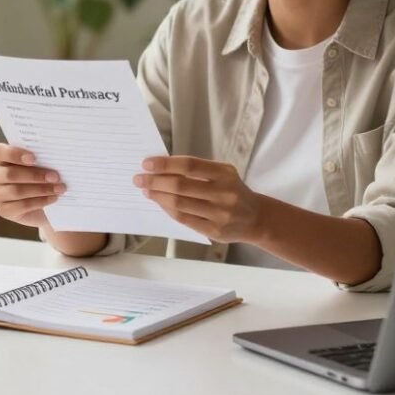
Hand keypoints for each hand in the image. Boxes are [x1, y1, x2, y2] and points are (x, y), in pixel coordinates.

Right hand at [0, 143, 64, 228]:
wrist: (43, 203)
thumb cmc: (40, 176)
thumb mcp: (40, 164)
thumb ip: (41, 158)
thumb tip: (55, 157)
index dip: (15, 154)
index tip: (34, 158)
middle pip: (10, 174)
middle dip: (35, 175)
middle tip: (55, 176)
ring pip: (16, 191)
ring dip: (41, 189)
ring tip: (59, 188)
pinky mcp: (3, 210)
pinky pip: (21, 206)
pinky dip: (40, 201)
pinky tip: (52, 198)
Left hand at [134, 156, 265, 243]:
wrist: (256, 218)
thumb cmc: (232, 191)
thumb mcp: (223, 174)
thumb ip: (197, 171)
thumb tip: (161, 169)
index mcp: (225, 173)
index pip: (189, 165)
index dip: (165, 164)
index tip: (146, 163)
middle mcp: (224, 193)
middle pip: (181, 185)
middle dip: (155, 181)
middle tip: (139, 179)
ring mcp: (219, 213)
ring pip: (179, 204)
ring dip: (158, 196)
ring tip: (146, 191)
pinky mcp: (214, 230)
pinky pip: (184, 219)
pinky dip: (168, 210)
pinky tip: (160, 203)